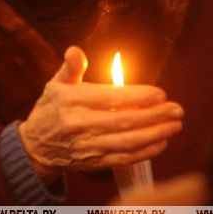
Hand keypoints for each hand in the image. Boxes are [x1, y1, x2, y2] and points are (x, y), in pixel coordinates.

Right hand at [18, 46, 183, 183]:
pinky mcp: (93, 163)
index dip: (138, 96)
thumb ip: (71, 67)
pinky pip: (124, 158)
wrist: (35, 147)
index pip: (110, 98)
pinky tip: (162, 142)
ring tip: (175, 124)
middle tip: (177, 109)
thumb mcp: (56, 84)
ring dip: (155, 134)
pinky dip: (145, 152)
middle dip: (154, 116)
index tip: (161, 93)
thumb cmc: (51, 109)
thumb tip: (75, 50)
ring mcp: (87, 146)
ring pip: (127, 142)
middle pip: (123, 121)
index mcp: (72, 101)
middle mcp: (79, 125)